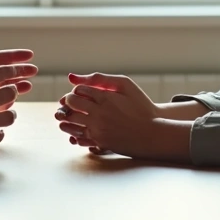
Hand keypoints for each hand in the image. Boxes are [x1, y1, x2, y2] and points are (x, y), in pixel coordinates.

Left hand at [56, 73, 188, 161]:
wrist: (152, 133)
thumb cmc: (140, 105)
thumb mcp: (125, 85)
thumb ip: (99, 79)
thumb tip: (71, 77)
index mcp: (105, 97)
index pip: (78, 90)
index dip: (76, 90)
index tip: (80, 92)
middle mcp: (100, 114)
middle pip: (71, 104)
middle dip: (68, 102)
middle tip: (72, 102)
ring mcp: (99, 130)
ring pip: (71, 122)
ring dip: (66, 117)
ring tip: (70, 115)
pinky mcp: (100, 142)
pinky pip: (78, 137)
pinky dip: (74, 132)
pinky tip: (79, 128)